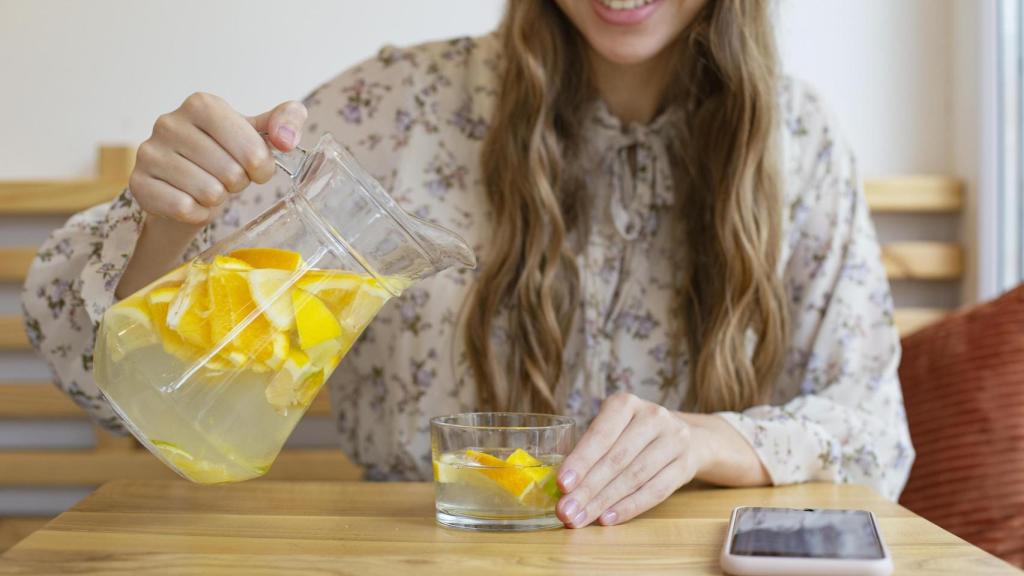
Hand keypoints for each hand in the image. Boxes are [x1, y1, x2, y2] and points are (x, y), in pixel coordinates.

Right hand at [130, 93, 307, 225]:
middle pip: (231, 173)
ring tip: (210, 186)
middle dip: (238, 183)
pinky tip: (193, 200)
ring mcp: (149, 152)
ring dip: (218, 199)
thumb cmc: (226, 154)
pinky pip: (183, 208)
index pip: (252, 147)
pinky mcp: (138, 183)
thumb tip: (286, 140)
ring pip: (208, 192)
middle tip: (228, 178)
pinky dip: (198, 213)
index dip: (262, 167)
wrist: (187, 183)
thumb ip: (286, 121)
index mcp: (202, 105)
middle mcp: (169, 122)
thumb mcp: (259, 133)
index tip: (256, 168)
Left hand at [555, 392, 708, 527]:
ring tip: (581, 518)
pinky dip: (629, 507)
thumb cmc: (633, 434)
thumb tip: (562, 486)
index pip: (600, 435)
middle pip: (616, 459)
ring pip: (634, 477)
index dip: (580, 461)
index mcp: (625, 403)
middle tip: (566, 511)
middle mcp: (652, 416)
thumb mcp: (613, 428)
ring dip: (604, 502)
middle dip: (587, 489)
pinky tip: (608, 518)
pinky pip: (656, 491)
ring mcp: (674, 439)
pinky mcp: (685, 464)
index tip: (562, 485)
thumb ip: (590, 450)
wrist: (685, 436)